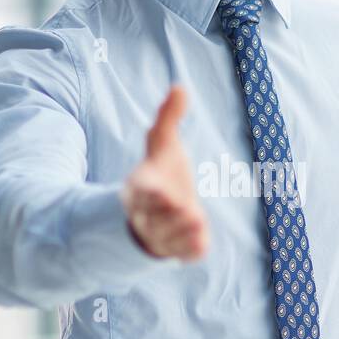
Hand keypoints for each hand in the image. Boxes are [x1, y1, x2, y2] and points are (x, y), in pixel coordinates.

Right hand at [121, 84, 209, 261]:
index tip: (162, 188)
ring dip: (189, 225)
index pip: (142, 190)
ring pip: (178, 234)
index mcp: (140, 188)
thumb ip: (168, 119)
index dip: (152, 191)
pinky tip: (198, 233)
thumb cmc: (162, 175)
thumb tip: (179, 86)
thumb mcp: (163, 145)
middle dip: (176, 209)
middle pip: (163, 214)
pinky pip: (191, 253)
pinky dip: (196, 245)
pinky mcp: (179, 253)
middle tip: (182, 203)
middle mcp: (146, 215)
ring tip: (191, 216)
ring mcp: (160, 236)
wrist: (160, 215)